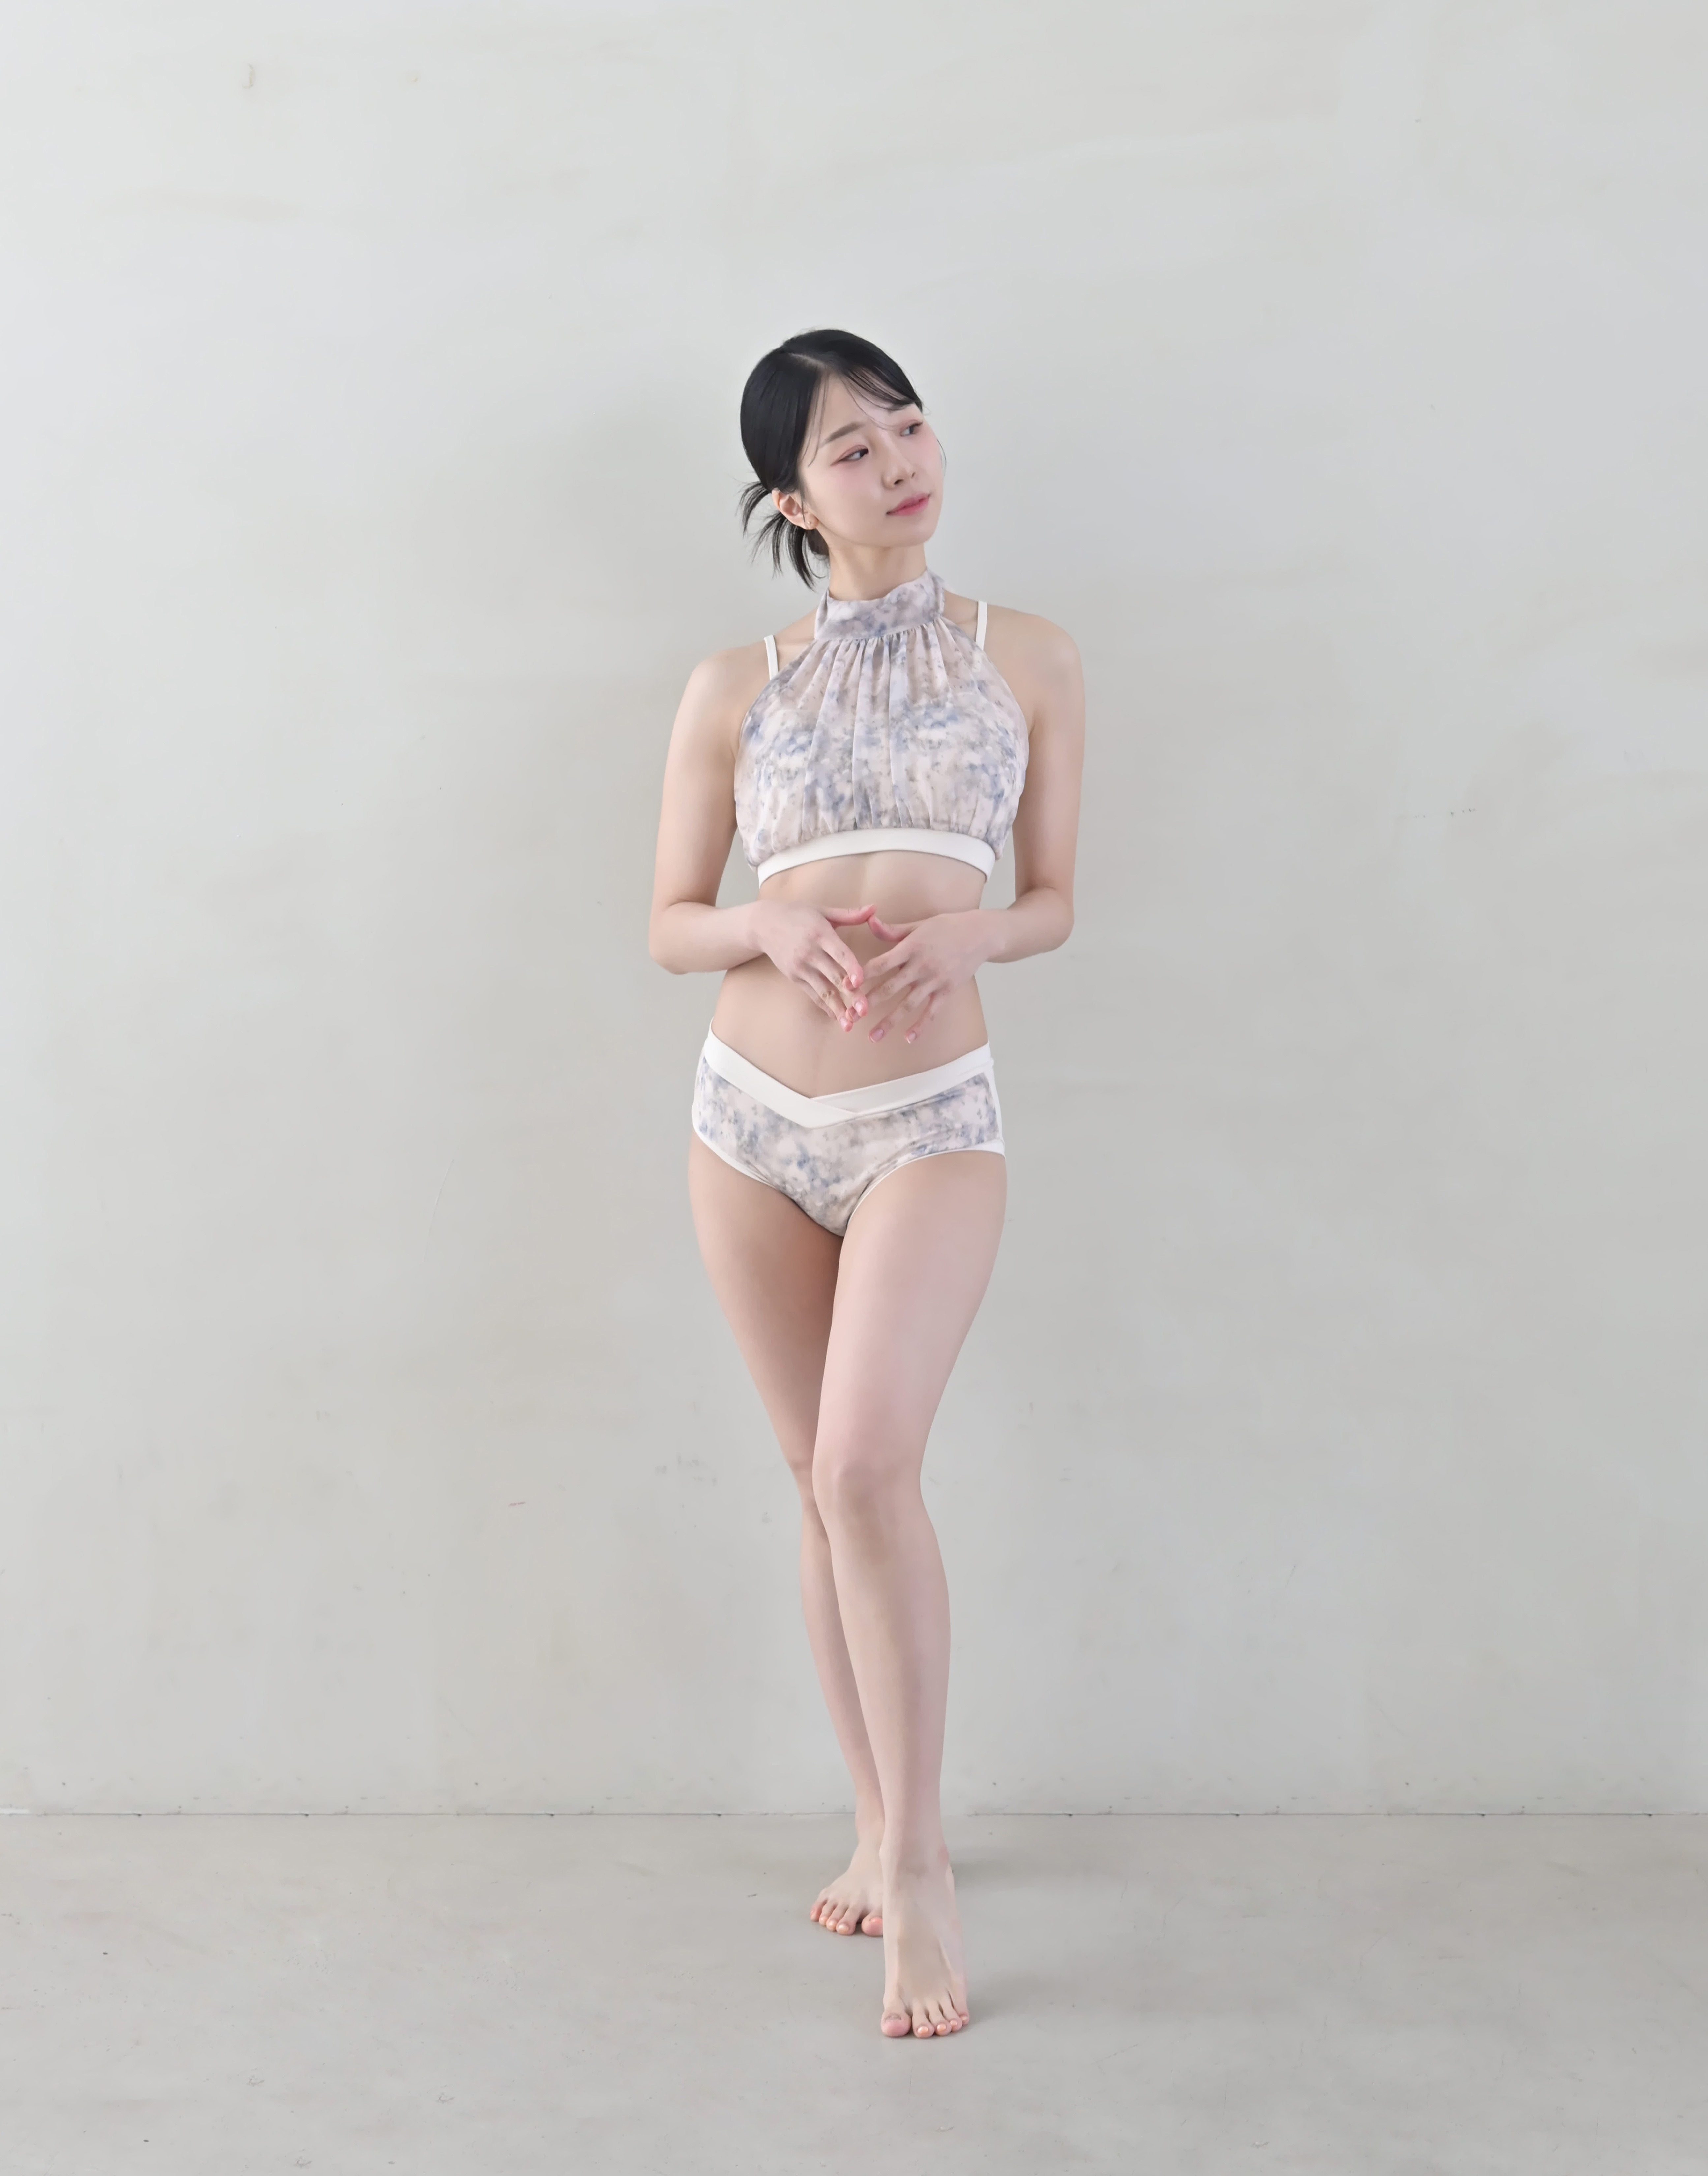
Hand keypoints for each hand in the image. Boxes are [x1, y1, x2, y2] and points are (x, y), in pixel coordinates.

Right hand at [753, 900, 877, 1027]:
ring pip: (823, 990)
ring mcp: (800, 967)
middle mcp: (810, 952)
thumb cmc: (797, 914)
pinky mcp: (794, 977)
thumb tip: (874, 909)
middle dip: (850, 995)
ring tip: (850, 1024)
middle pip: (834, 976)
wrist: (763, 924)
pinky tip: (836, 1017)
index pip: (839, 953)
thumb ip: (849, 914)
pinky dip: (824, 1006)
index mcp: (820, 934)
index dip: (850, 967)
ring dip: (837, 1008)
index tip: (860, 982)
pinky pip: (812, 994)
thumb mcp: (822, 911)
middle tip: (864, 1011)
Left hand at [856, 911, 990, 1044]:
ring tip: (872, 1037)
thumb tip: (870, 923)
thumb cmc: (947, 926)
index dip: (863, 975)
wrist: (981, 934)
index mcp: (911, 947)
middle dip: (869, 1003)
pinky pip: (931, 1012)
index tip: (846, 987)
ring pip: (908, 1004)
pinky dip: (920, 1026)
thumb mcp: (919, 924)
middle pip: (890, 987)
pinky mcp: (947, 991)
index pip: (882, 963)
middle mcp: (921, 966)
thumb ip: (893, 930)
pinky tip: (908, 1039)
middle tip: (851, 1016)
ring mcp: (934, 980)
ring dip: (889, 1022)